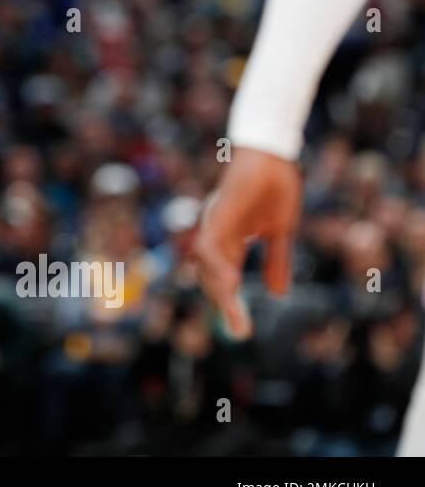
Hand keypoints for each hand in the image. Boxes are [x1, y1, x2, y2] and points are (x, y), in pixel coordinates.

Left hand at [194, 147, 302, 339]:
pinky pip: (213, 242)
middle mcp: (217, 234)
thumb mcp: (279, 232)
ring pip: (207, 263)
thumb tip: (277, 294)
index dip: (230, 303)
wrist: (273, 154)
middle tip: (239, 331)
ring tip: (233, 312)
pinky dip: (218, 263)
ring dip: (218, 288)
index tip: (241, 329)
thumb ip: (276, 261)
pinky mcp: (221, 212)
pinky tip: (231, 281)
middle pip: (212, 275)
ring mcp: (217, 223)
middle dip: (224, 304)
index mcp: (230, 240)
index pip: (225, 279)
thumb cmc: (274, 187)